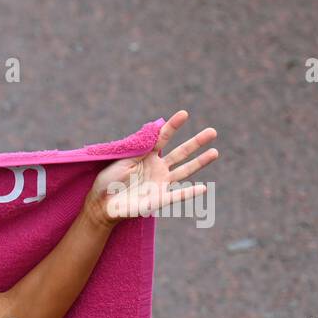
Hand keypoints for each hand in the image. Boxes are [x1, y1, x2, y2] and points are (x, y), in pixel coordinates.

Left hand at [84, 109, 218, 229]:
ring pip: (184, 171)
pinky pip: (176, 196)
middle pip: (181, 153)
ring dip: (200, 162)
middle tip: (212, 131)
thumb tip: (156, 130)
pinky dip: (188, 193)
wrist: (102, 204)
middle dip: (196, 142)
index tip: (184, 113)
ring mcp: (160, 183)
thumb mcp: (123, 160)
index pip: (163, 138)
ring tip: (215, 152)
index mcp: (147, 156)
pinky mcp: (159, 199)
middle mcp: (158, 168)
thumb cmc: (108, 181)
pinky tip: (203, 188)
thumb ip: (140, 148)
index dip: (173, 126)